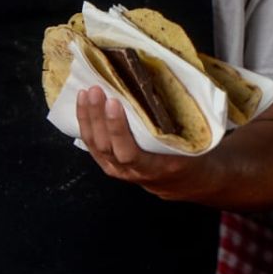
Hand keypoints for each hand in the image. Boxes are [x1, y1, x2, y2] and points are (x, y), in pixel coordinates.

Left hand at [74, 87, 203, 198]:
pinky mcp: (107, 163)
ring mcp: (116, 169)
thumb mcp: (190, 147)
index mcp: (153, 168)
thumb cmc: (190, 159)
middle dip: (97, 116)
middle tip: (95, 91)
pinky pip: (91, 143)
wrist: (184, 182)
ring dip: (87, 117)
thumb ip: (175, 128)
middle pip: (105, 145)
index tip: (114, 102)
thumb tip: (167, 93)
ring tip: (86, 93)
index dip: (117, 128)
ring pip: (94, 144)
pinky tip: (82, 103)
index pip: (128, 152)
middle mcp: (130, 171)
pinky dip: (84, 122)